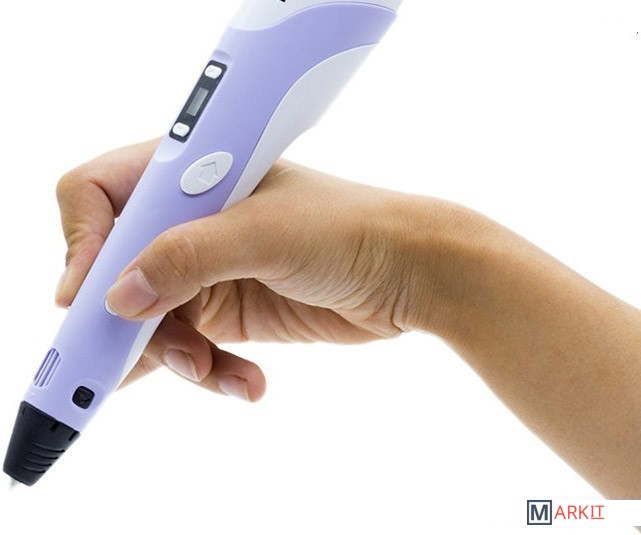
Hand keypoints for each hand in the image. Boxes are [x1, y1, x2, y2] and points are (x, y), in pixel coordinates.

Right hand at [55, 140, 442, 398]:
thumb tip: (119, 295)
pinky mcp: (227, 309)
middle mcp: (189, 221)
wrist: (407, 273)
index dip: (82, 242)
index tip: (87, 295)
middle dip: (127, 319)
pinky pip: (189, 347)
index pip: (99, 195)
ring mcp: (206, 269)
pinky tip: (242, 381)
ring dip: (172, 354)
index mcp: (191, 176)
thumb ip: (187, 258)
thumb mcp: (265, 233)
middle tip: (151, 355)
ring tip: (211, 371)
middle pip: (116, 270)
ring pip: (149, 319)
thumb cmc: (349, 229)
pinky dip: (205, 370)